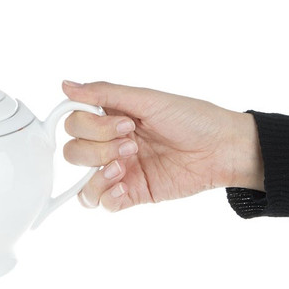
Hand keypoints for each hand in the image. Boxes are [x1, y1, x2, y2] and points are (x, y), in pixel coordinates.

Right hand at [62, 81, 263, 210]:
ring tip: (124, 166)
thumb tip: (66, 85)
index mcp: (111, 118)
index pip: (74, 123)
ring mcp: (120, 171)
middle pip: (73, 151)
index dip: (90, 125)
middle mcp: (110, 144)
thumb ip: (104, 93)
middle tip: (132, 143)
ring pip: (82, 180)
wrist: (223, 149)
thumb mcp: (147, 99)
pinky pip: (101, 203)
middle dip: (98, 148)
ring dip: (98, 172)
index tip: (124, 122)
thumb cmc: (193, 119)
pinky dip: (107, 195)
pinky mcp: (132, 193)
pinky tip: (126, 186)